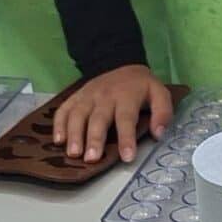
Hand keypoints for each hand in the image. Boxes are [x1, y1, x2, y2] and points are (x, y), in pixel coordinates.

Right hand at [53, 65, 175, 164]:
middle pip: (98, 119)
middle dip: (94, 139)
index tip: (126, 157)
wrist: (120, 63)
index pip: (126, 119)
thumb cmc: (140, 86)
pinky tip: (58, 140)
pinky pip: (64, 110)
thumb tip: (158, 134)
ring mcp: (87, 96)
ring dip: (74, 134)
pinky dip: (59, 124)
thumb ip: (163, 113)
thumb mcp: (160, 94)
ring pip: (78, 115)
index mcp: (127, 97)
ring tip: (73, 153)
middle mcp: (104, 97)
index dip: (126, 138)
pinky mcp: (75, 97)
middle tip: (92, 158)